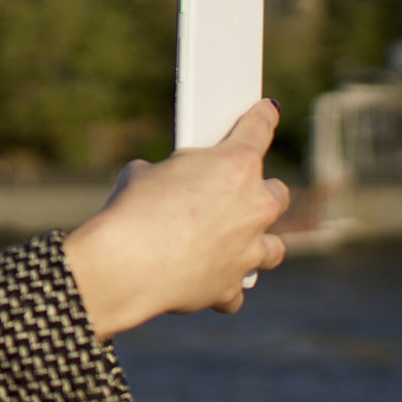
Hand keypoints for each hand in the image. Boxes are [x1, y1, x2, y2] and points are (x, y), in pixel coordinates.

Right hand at [61, 99, 290, 338]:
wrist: (123, 266)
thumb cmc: (131, 211)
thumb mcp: (142, 175)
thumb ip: (168, 175)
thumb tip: (167, 188)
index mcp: (235, 165)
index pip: (258, 130)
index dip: (263, 117)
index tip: (268, 112)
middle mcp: (253, 206)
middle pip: (277, 193)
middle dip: (259, 193)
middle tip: (233, 194)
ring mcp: (248, 249)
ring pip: (274, 246)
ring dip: (257, 242)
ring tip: (233, 244)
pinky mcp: (230, 286)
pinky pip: (236, 289)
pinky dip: (225, 285)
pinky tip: (209, 281)